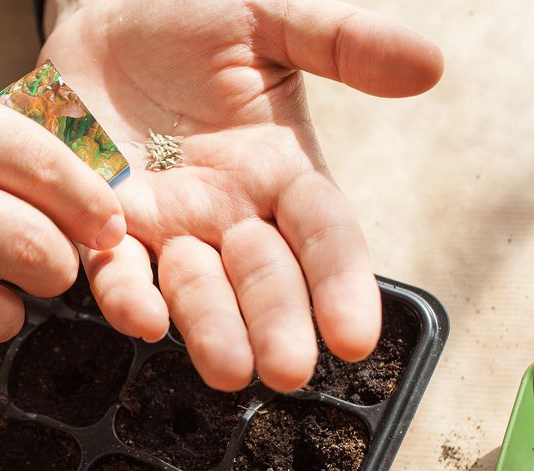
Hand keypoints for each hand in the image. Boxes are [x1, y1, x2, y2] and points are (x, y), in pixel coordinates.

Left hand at [42, 0, 441, 390]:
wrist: (103, 13)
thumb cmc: (191, 15)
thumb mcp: (271, 18)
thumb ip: (342, 41)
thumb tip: (429, 66)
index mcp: (281, 171)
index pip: (323, 235)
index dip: (340, 284)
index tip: (355, 337)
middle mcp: (229, 212)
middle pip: (263, 277)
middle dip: (276, 323)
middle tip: (286, 371)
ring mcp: (167, 224)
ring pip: (193, 288)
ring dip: (210, 328)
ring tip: (228, 369)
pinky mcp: (104, 226)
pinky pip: (116, 270)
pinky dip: (128, 296)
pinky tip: (142, 319)